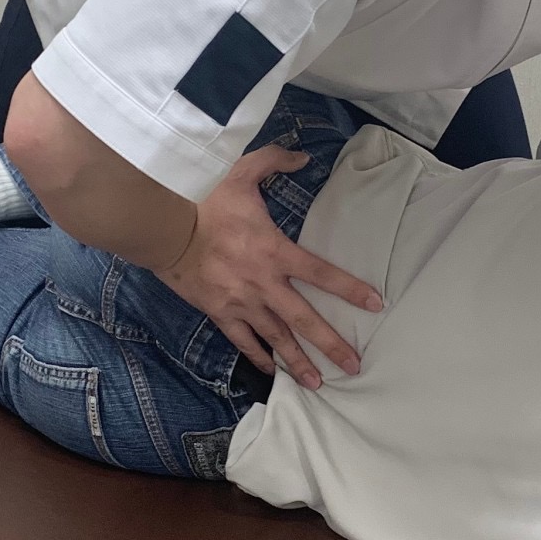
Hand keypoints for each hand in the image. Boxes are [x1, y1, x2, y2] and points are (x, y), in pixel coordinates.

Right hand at [155, 145, 383, 390]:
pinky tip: (271, 371)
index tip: (375, 304)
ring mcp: (241, 303)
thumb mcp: (242, 173)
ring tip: (318, 383)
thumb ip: (275, 161)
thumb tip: (304, 156)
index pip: (322, 273)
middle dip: (331, 344)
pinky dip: (257, 356)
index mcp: (275, 252)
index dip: (350, 289)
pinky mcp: (220, 313)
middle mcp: (264, 284)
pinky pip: (242, 340)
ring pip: (276, 339)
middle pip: (304, 320)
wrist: (165, 230)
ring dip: (298, 362)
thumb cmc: (206, 203)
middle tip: (353, 366)